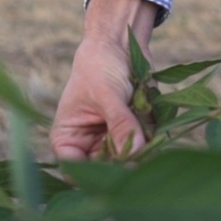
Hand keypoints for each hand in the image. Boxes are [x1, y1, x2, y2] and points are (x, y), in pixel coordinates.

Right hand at [50, 0, 157, 160]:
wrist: (118, 45)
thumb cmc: (100, 67)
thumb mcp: (107, 95)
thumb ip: (120, 124)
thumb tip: (137, 152)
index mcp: (68, 140)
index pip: (76, 172)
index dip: (97, 174)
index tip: (121, 165)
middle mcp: (88, 146)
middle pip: (106, 171)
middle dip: (125, 161)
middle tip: (142, 144)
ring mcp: (111, 142)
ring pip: (129, 161)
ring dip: (141, 147)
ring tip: (143, 119)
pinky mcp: (132, 135)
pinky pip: (145, 147)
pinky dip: (152, 136)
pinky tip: (150, 115)